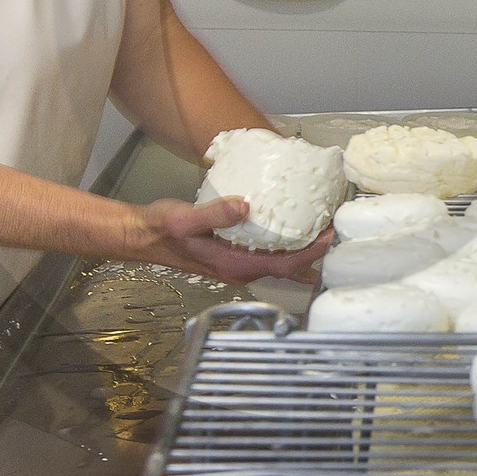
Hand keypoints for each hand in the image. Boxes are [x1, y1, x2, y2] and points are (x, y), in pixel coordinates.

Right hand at [133, 197, 332, 285]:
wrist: (141, 237)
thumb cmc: (161, 229)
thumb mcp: (184, 219)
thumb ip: (214, 213)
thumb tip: (245, 206)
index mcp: (233, 264)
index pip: (283, 265)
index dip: (310, 253)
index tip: (329, 236)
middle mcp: (239, 269)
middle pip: (287, 267)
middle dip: (314, 252)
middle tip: (335, 228)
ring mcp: (236, 265)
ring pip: (279, 263)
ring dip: (302, 250)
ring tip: (322, 229)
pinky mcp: (233, 256)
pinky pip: (268, 256)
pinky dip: (285, 246)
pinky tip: (293, 232)